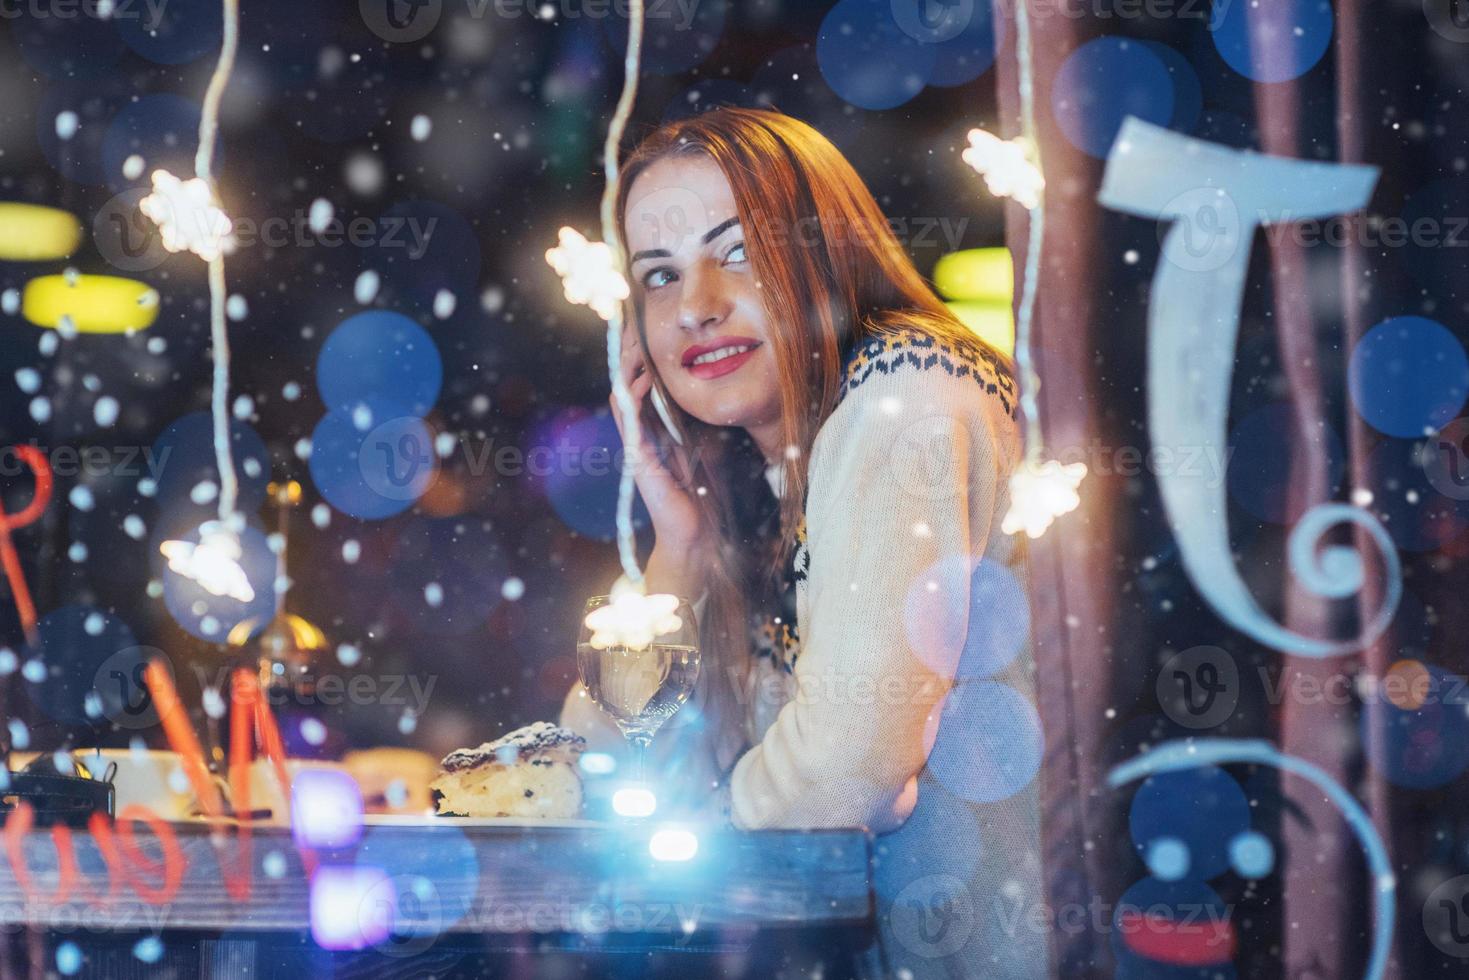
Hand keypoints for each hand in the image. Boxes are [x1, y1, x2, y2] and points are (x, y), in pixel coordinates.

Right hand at [610, 323, 709, 595]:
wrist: (698, 535)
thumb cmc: (702, 492)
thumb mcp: (706, 445)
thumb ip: (701, 421)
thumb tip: (712, 390)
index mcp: (655, 431)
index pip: (641, 386)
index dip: (641, 359)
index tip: (648, 331)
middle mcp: (641, 436)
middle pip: (626, 386)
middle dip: (629, 357)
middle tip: (636, 327)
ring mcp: (637, 447)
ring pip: (621, 399)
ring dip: (627, 370)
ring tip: (635, 345)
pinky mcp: (639, 460)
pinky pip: (630, 422)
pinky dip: (633, 398)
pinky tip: (641, 379)